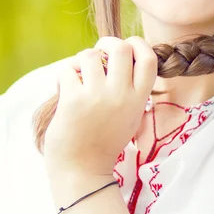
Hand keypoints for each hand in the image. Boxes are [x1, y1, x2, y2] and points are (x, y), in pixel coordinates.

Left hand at [43, 36, 157, 177]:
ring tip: (78, 77)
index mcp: (139, 99)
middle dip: (107, 44)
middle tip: (98, 55)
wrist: (82, 170)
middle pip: (121, 48)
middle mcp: (122, 95)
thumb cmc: (104, 141)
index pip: (148, 58)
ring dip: (81, 62)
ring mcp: (98, 96)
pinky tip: (65, 91)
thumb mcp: (130, 115)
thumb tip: (121, 54)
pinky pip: (67, 69)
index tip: (127, 46)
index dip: (138, 44)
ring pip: (90, 55)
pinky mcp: (74, 100)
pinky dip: (64, 77)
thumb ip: (130, 88)